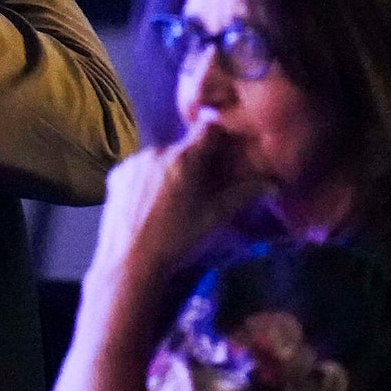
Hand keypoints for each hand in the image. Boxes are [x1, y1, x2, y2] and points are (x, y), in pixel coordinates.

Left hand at [89, 113, 263, 290]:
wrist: (130, 262)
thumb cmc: (178, 240)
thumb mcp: (215, 218)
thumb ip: (244, 194)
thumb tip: (273, 183)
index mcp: (184, 158)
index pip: (207, 128)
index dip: (217, 139)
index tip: (221, 155)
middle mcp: (156, 152)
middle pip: (183, 147)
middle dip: (193, 163)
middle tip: (197, 191)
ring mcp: (133, 162)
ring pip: (160, 159)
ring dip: (168, 172)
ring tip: (171, 204)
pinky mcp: (116, 174)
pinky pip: (139, 169)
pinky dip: (146, 181)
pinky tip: (149, 206)